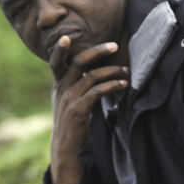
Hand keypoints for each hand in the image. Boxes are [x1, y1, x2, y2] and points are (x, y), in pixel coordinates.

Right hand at [49, 39, 128, 183]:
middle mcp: (62, 89)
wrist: (66, 147)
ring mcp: (69, 99)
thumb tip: (94, 73)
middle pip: (78, 62)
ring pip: (92, 76)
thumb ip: (77, 86)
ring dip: (113, 71)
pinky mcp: (79, 110)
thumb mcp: (70, 101)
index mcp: (59, 85)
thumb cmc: (73, 123)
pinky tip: (123, 84)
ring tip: (127, 71)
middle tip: (115, 46)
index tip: (68, 36)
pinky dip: (112, 85)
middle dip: (96, 51)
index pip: (56, 62)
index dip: (60, 49)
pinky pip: (97, 92)